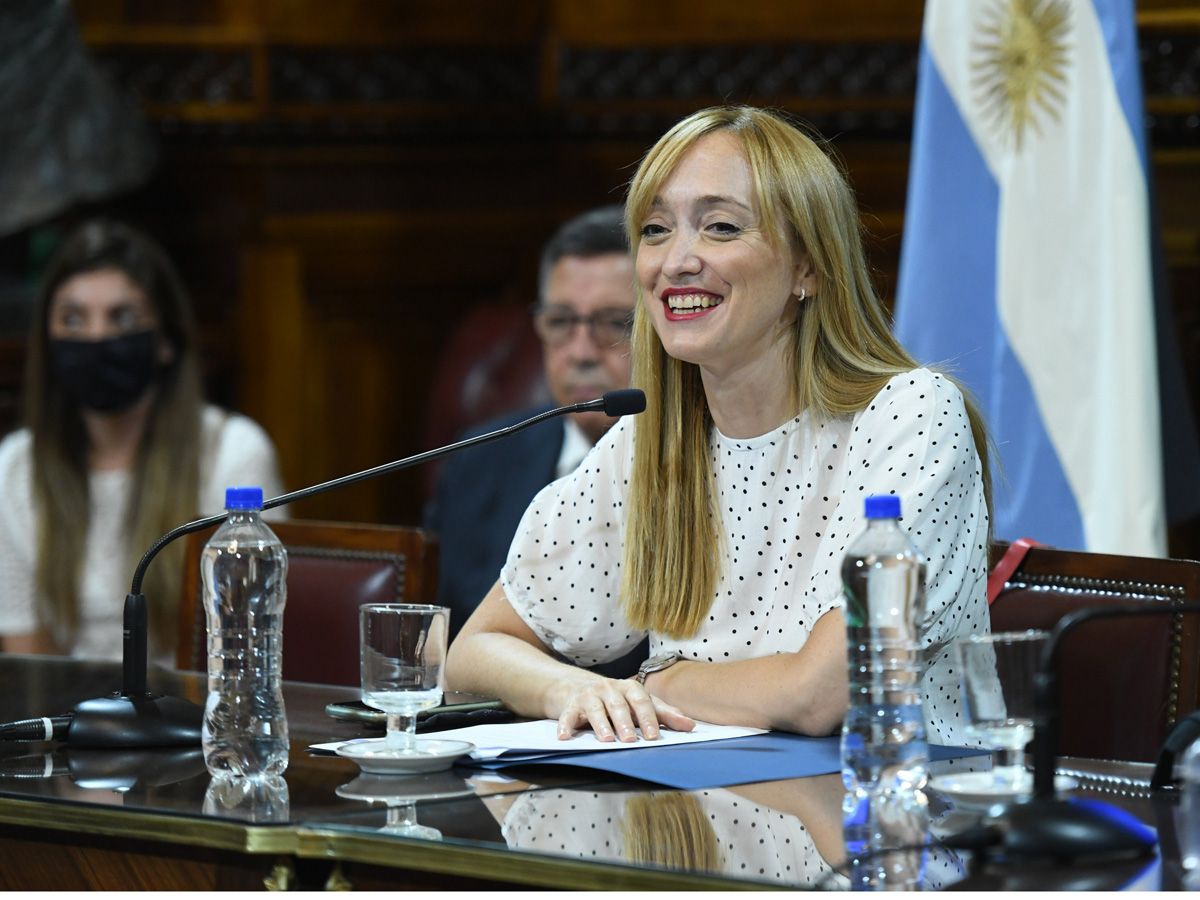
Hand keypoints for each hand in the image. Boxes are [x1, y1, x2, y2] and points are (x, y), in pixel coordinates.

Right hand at [553, 677, 694, 741]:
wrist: (576, 686)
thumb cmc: (615, 698)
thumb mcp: (639, 702)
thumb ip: (664, 714)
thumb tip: (691, 725)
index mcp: (629, 688)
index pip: (641, 701)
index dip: (648, 717)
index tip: (654, 735)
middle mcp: (609, 689)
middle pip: (618, 705)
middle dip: (625, 722)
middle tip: (631, 740)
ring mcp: (589, 696)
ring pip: (595, 709)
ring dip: (601, 724)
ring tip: (607, 739)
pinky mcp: (570, 705)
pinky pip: (567, 715)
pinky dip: (565, 725)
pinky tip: (564, 736)